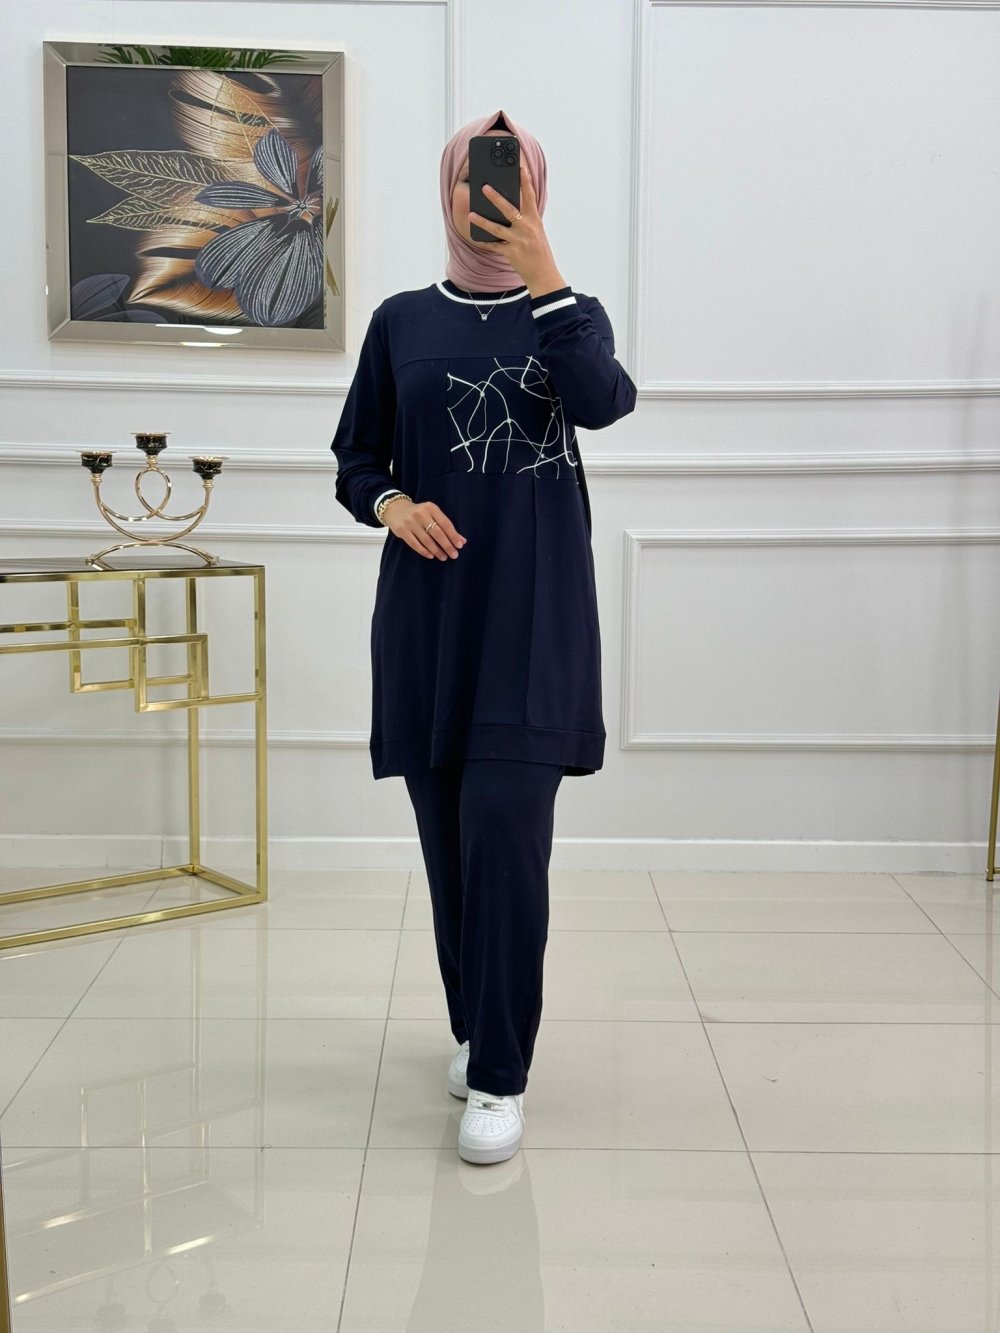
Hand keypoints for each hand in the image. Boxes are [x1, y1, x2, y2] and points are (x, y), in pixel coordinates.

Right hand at [384, 498, 466, 561]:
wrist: (395, 509)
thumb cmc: (419, 513)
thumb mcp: (432, 514)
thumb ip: (446, 526)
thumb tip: (461, 541)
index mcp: (431, 508)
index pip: (445, 523)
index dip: (453, 535)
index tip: (460, 545)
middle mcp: (420, 514)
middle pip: (437, 533)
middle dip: (447, 545)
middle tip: (454, 555)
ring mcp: (410, 522)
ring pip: (426, 540)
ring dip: (436, 550)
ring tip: (443, 557)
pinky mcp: (402, 530)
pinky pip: (415, 544)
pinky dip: (424, 551)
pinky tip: (431, 556)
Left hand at [468, 161, 559, 288]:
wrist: (544, 275)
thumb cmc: (540, 252)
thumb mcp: (537, 232)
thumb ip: (527, 220)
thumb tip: (511, 210)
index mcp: (535, 221)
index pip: (530, 197)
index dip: (526, 182)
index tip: (521, 168)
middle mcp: (527, 229)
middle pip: (509, 209)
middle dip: (496, 197)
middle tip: (484, 187)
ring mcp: (518, 241)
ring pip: (497, 228)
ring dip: (482, 221)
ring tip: (471, 214)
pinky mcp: (511, 253)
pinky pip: (494, 246)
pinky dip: (485, 242)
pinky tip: (476, 238)